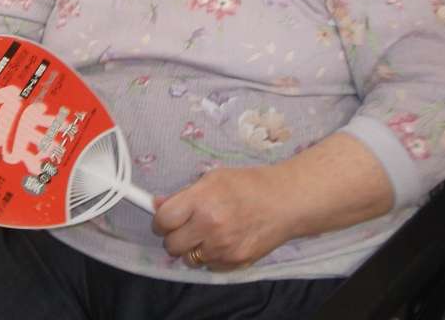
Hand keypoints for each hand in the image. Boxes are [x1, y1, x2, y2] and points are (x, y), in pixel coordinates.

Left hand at [152, 165, 293, 271]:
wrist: (286, 201)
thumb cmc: (250, 185)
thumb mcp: (215, 178)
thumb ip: (185, 194)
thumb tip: (157, 204)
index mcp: (202, 200)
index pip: (163, 220)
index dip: (161, 221)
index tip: (166, 220)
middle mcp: (210, 225)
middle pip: (172, 245)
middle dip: (175, 236)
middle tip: (187, 227)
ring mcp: (222, 247)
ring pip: (189, 259)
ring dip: (193, 248)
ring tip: (209, 233)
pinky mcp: (234, 262)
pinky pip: (209, 265)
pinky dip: (212, 256)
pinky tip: (224, 241)